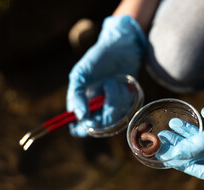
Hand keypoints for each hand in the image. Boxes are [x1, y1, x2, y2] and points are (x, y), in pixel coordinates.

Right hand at [67, 15, 146, 136]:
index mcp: (81, 105)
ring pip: (114, 119)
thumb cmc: (97, 59)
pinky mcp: (126, 104)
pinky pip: (126, 109)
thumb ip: (76, 95)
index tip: (87, 117)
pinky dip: (124, 95)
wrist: (121, 46)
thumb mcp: (81, 74)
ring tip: (112, 80)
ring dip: (114, 98)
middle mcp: (96, 110)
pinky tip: (122, 82)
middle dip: (104, 108)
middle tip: (106, 85)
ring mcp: (112, 108)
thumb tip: (78, 115)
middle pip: (99, 127)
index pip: (79, 129)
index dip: (82, 128)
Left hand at [156, 84, 203, 189]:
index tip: (163, 153)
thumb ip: (198, 146)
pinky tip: (203, 113)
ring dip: (193, 131)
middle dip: (183, 143)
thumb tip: (174, 154)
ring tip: (174, 122)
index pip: (201, 170)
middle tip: (164, 135)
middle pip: (203, 155)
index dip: (180, 160)